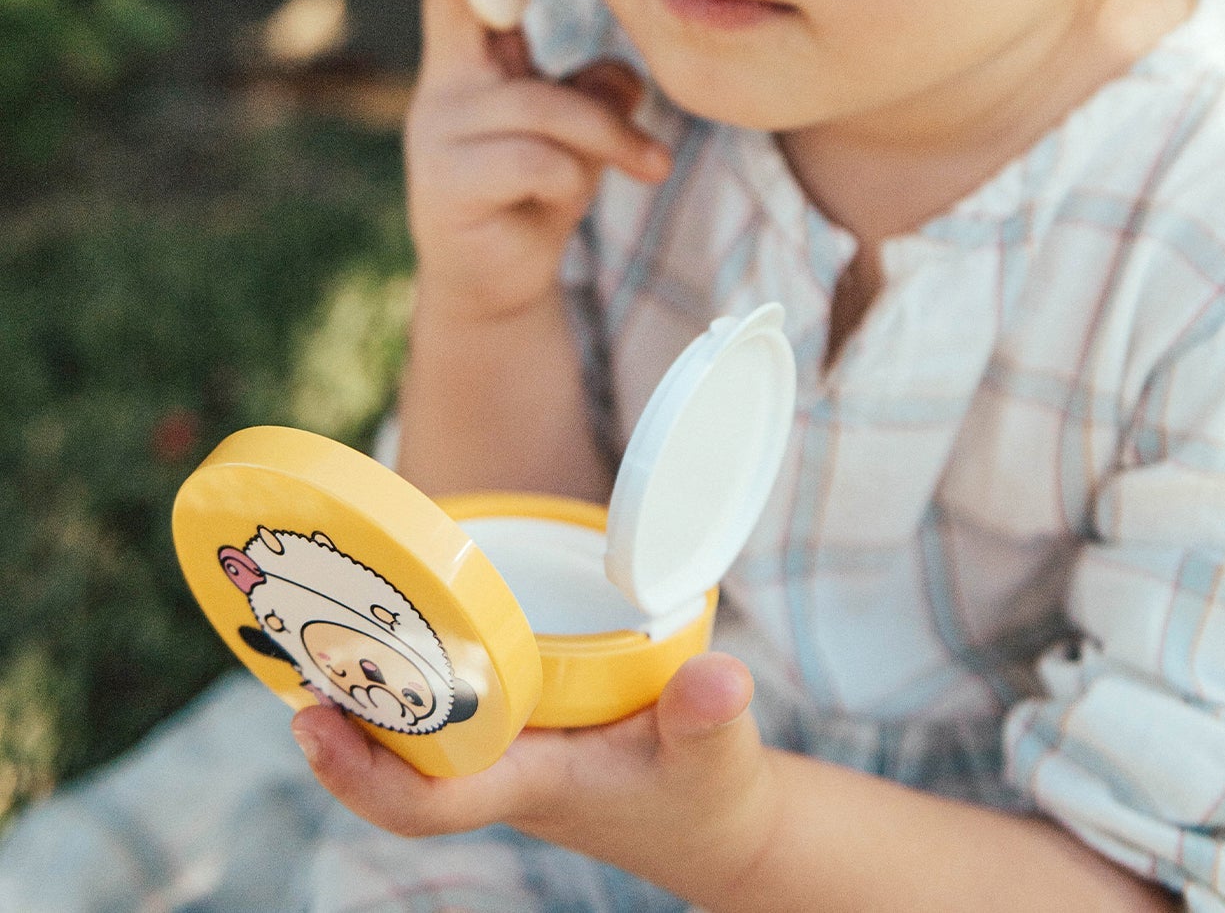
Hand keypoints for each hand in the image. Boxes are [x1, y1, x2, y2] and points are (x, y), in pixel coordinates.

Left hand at [291, 652, 781, 902]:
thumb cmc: (708, 793)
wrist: (712, 821)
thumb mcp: (718, 753)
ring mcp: (504, 753)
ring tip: (313, 624)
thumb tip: (718, 678)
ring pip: (410, 734)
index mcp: (531, 784)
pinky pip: (442, 710)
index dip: (359, 775)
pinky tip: (393, 625)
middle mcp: (500, 773)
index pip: (427, 801)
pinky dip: (409, 676)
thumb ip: (711, 715)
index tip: (312, 724)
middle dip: (337, 717)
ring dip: (364, 692)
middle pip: (392, 761)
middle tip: (285, 644)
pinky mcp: (517, 730)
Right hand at [406, 0, 671, 321]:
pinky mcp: (450, 187)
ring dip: (608, 137)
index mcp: (471, 65)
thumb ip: (593, 92)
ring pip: (546, 106)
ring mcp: (439, 137)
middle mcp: (444, 89)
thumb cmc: (535, 192)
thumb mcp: (576, 134)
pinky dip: (579, 177)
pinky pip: (543, 159)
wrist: (497, 285)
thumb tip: (625, 74)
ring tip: (646, 163)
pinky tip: (565, 203)